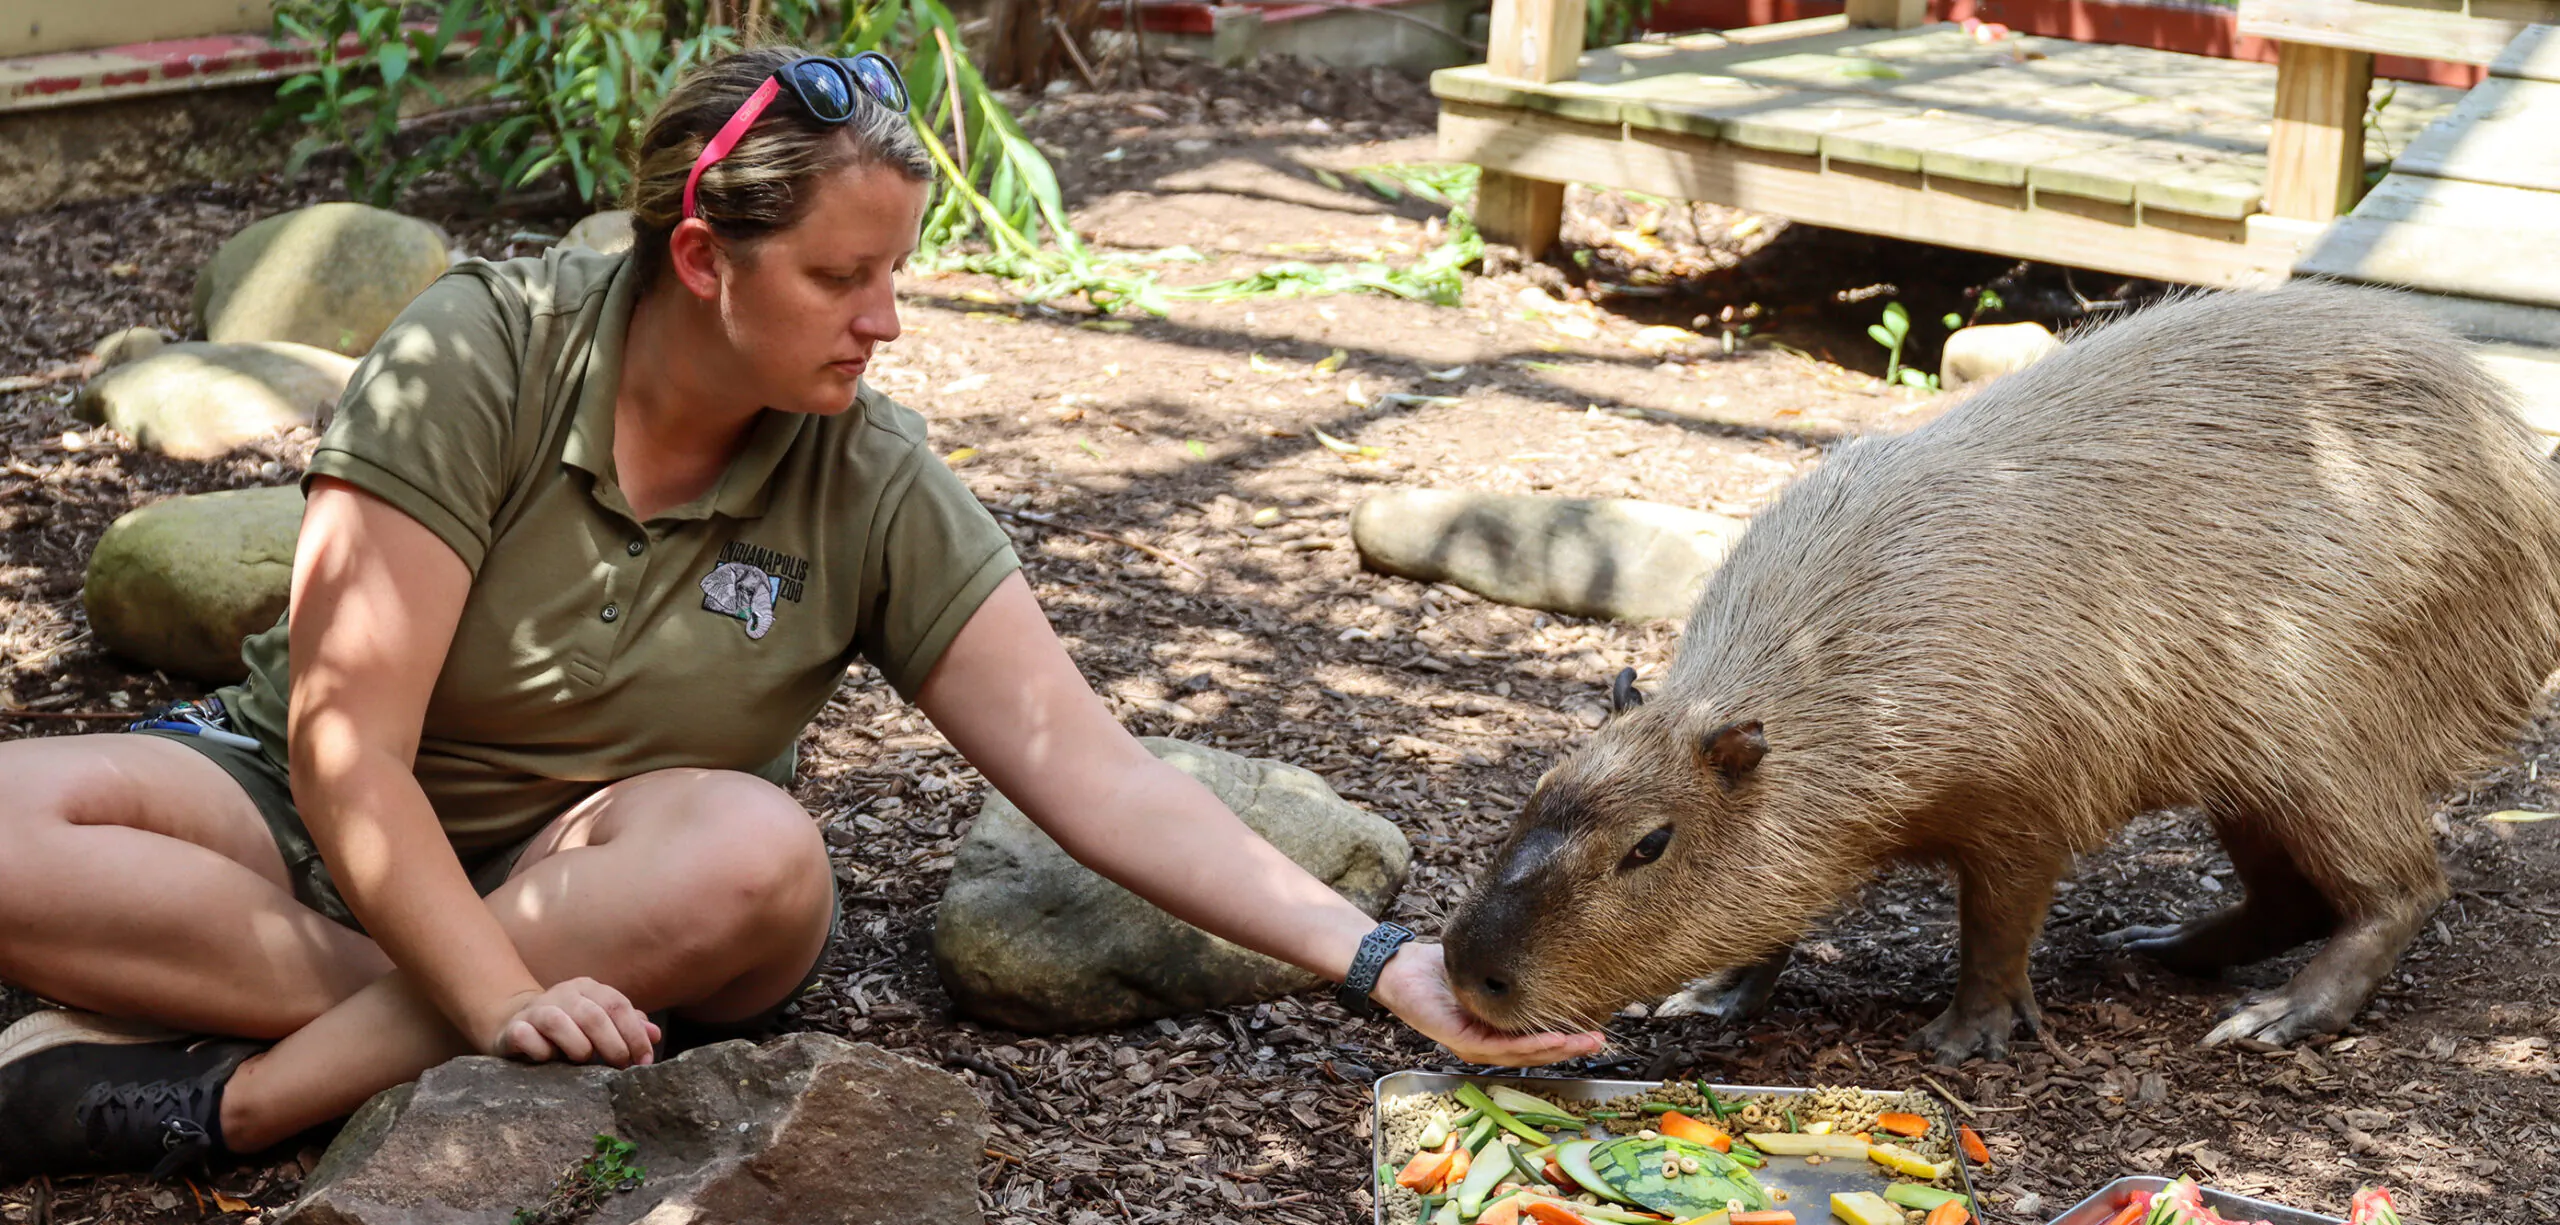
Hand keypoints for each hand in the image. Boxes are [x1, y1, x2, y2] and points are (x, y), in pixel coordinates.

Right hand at [485, 978, 660, 1066]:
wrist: (515, 1022)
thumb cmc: (569, 1028)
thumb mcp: (600, 1023)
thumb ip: (627, 1026)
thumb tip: (655, 1035)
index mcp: (588, 988)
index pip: (618, 1005)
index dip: (635, 1035)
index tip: (644, 1061)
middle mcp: (562, 993)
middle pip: (594, 1016)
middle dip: (613, 1045)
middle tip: (621, 1066)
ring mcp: (535, 1009)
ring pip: (559, 1023)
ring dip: (578, 1048)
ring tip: (584, 1061)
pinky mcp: (513, 1028)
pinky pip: (527, 1038)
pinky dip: (542, 1052)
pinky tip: (549, 1060)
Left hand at [1369, 942, 1606, 1066]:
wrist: (1403, 966)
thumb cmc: (1442, 969)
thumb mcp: (1486, 972)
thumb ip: (1513, 979)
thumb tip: (1551, 963)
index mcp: (1494, 1031)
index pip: (1534, 1041)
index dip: (1565, 1038)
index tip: (1595, 1030)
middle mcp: (1485, 1044)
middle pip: (1533, 1052)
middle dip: (1569, 1048)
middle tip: (1599, 1041)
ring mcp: (1472, 1045)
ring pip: (1520, 1054)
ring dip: (1555, 1049)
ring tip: (1582, 1042)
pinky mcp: (1459, 1040)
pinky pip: (1498, 1047)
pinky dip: (1527, 1045)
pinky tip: (1551, 1039)